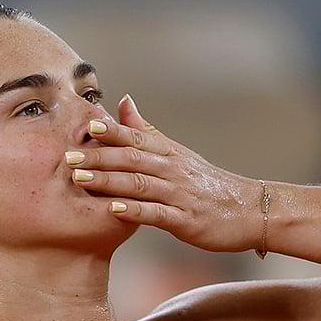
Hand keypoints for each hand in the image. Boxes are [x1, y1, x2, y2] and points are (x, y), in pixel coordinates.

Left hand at [66, 94, 262, 252]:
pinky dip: (133, 211)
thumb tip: (125, 100)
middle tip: (68, 156)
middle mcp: (173, 169)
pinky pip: (156, 213)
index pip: (136, 137)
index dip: (111, 131)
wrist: (252, 211)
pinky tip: (112, 210)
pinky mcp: (185, 219)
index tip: (85, 125)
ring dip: (108, 180)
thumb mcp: (179, 154)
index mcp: (169, 153)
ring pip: (139, 183)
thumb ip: (148, 130)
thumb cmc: (209, 184)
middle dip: (99, 156)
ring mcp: (179, 194)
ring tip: (80, 180)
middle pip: (132, 158)